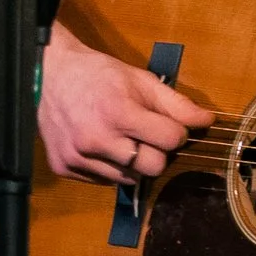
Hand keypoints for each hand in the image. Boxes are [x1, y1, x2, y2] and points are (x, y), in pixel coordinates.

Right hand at [37, 23, 210, 184]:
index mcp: (119, 113)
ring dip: (133, 163)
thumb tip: (208, 122)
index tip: (167, 126)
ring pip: (130, 179)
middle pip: (154, 167)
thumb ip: (176, 104)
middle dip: (158, 152)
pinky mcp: (65, 168)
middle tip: (146, 136)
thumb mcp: (140, 80)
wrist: (47, 75)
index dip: (176, 133)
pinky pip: (104, 181)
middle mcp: (97, 140)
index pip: (171, 140)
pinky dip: (109, 168)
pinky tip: (101, 146)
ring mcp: (79, 157)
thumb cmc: (98, 74)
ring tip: (122, 140)